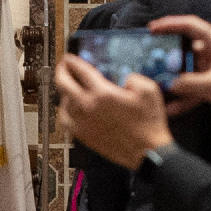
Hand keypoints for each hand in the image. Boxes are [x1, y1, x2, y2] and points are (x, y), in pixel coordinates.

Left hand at [56, 51, 171, 168]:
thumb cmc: (148, 124)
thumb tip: (125, 78)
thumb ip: (134, 77)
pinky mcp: (84, 136)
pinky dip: (65, 112)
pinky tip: (70, 109)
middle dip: (61, 71)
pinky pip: (66, 121)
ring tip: (68, 88)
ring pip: (62, 103)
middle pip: (63, 84)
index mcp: (103, 93)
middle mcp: (89, 107)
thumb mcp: (149, 90)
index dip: (73, 61)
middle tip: (63, 67)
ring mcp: (84, 123)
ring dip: (64, 92)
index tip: (70, 58)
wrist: (148, 151)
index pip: (80, 71)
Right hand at [149, 16, 210, 124]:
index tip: (153, 28)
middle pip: (184, 47)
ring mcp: (210, 69)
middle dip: (166, 53)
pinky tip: (171, 108)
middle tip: (148, 55)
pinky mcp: (210, 85)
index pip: (190, 26)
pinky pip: (191, 88)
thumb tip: (169, 84)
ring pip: (185, 69)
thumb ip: (190, 83)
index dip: (171, 24)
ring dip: (172, 77)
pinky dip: (182, 98)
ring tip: (154, 81)